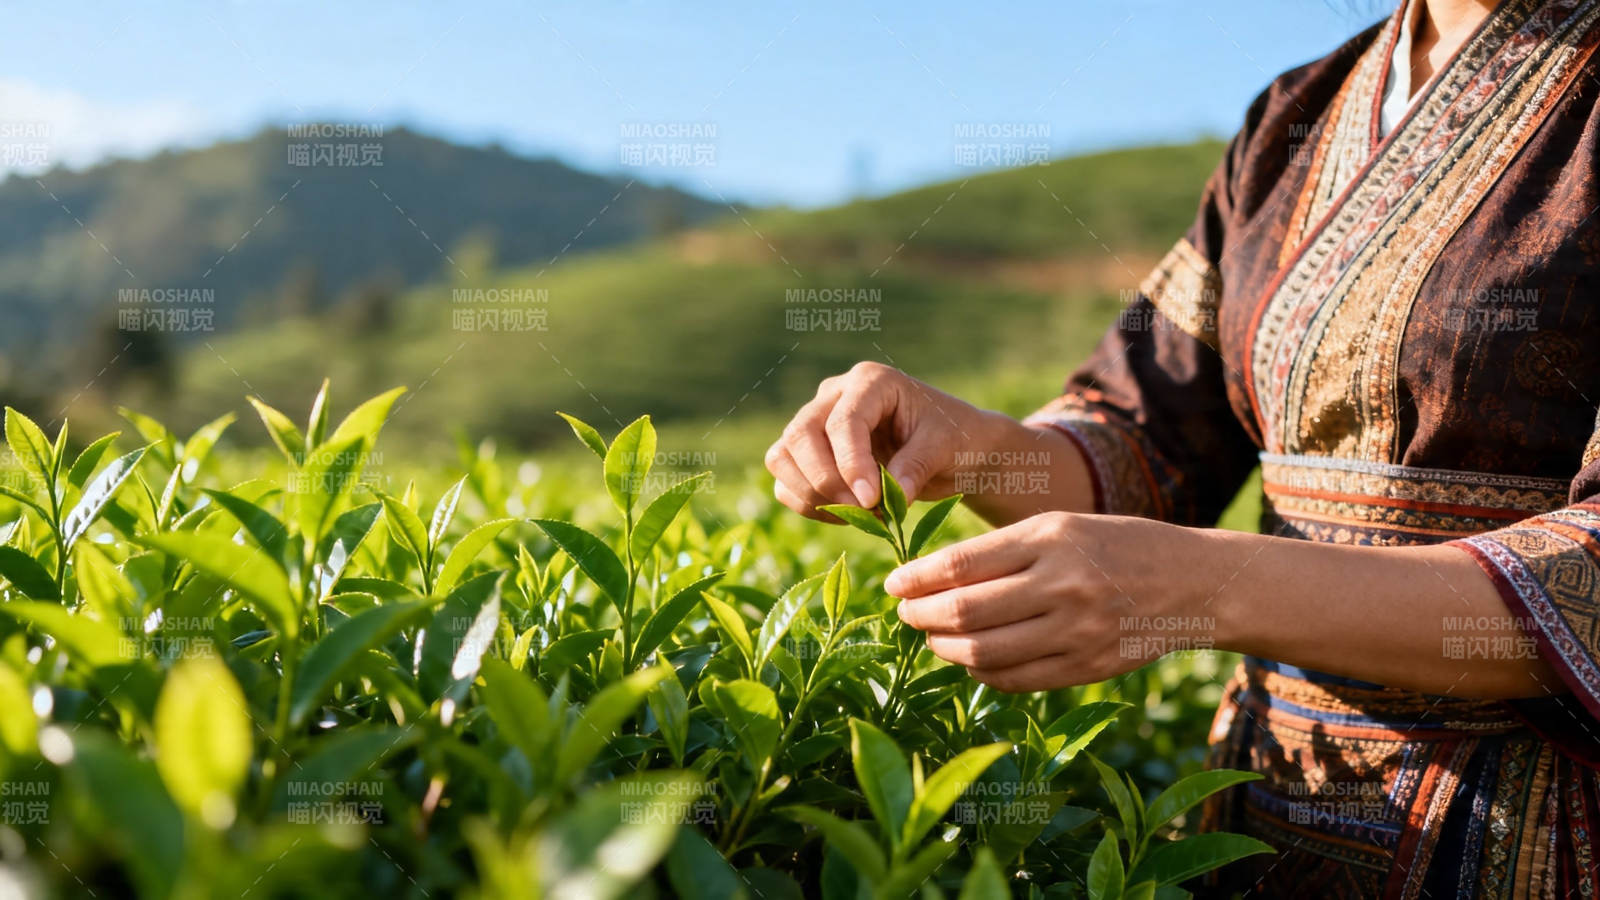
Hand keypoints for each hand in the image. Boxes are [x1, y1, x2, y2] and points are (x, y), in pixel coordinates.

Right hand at [765, 362, 998, 518]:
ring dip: (811, 494)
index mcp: (870, 381)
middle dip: (825, 481)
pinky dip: (808, 504)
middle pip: (800, 435)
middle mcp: (835, 395)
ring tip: (857, 514)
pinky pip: (786, 481)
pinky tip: (847, 515)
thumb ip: (917, 466)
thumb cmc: (956, 438)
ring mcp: (816, 422)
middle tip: (862, 510)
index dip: (850, 464)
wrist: (956, 450)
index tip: (871, 501)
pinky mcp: (809, 454)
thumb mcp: (946, 447)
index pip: (842, 422)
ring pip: (782, 457)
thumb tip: (890, 495)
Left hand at [887, 512, 1212, 691]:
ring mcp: (1076, 632)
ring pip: (982, 653)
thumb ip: (1001, 551)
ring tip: (932, 637)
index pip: (960, 565)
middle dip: (920, 617)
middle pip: (964, 612)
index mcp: (1050, 538)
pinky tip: (970, 660)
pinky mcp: (1087, 668)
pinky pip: (1014, 680)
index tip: (893, 585)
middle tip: (905, 614)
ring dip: (943, 649)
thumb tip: (930, 582)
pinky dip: (980, 673)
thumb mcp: (1061, 526)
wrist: (1194, 582)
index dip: (915, 579)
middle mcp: (1062, 585)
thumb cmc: (1114, 544)